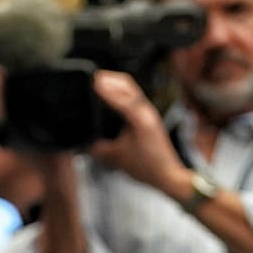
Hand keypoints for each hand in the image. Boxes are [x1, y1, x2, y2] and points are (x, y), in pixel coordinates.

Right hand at [86, 71, 184, 194]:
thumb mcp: (118, 159)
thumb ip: (99, 149)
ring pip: (130, 89)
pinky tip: (112, 98)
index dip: (104, 89)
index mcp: (140, 118)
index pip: (120, 97)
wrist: (168, 175)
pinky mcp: (148, 117)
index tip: (92, 82)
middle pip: (126, 84)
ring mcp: (148, 112)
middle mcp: (146, 111)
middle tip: (92, 77)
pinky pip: (133, 98)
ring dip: (115, 84)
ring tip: (99, 83)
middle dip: (109, 79)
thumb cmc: (148, 167)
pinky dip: (120, 93)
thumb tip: (84, 143)